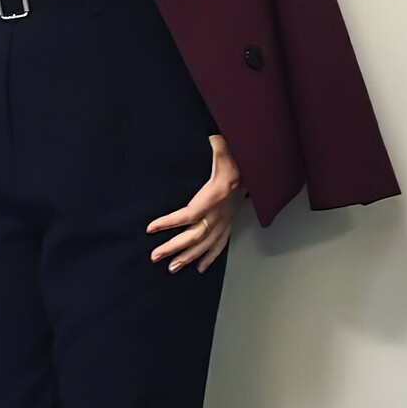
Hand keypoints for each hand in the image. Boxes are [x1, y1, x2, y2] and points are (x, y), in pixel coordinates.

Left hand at [146, 135, 245, 272]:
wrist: (256, 171)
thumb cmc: (238, 161)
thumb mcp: (227, 151)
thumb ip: (219, 147)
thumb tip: (214, 139)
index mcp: (215, 196)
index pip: (189, 214)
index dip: (170, 222)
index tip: (151, 228)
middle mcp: (219, 213)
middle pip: (194, 235)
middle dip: (173, 247)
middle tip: (155, 256)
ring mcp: (224, 220)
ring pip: (205, 244)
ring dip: (188, 257)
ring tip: (172, 268)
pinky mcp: (228, 223)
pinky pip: (219, 245)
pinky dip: (209, 257)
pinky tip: (199, 268)